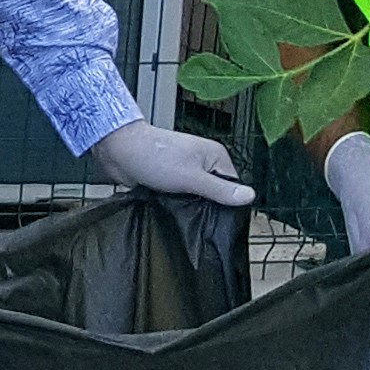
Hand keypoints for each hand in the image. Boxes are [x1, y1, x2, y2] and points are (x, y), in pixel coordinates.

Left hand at [91, 117, 251, 209]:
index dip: (228, 202)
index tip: (218, 217)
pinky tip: (173, 210)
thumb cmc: (154, 157)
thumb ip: (220, 190)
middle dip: (207, 205)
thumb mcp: (192, 178)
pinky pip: (182, 196)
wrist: (118, 152)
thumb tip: (250, 196)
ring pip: (197, 196)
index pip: (233, 185)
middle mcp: (203, 161)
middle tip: (197, 217)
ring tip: (183, 214)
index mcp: (215, 155)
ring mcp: (187, 170)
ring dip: (190, 205)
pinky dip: (178, 204)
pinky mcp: (171, 179)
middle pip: (216, 192)